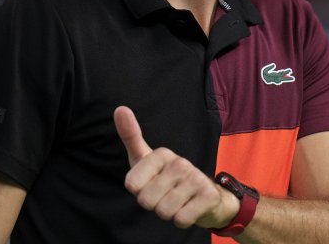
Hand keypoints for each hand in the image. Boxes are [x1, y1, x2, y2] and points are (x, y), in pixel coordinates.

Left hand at [113, 106, 239, 229]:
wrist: (205, 196)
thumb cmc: (166, 178)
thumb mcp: (145, 159)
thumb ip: (131, 136)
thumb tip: (120, 108)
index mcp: (162, 154)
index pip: (132, 185)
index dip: (138, 191)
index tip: (149, 184)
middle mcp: (180, 163)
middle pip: (146, 201)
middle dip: (153, 205)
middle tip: (163, 196)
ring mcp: (196, 179)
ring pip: (164, 211)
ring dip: (168, 213)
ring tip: (176, 202)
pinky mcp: (208, 196)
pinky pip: (181, 220)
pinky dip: (181, 221)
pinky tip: (188, 209)